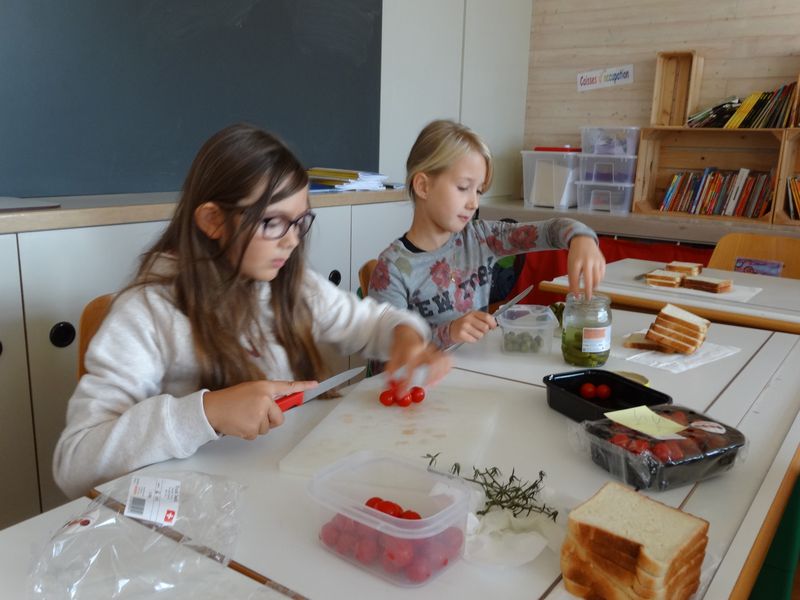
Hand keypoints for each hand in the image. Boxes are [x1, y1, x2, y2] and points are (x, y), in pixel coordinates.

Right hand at [202, 379, 317, 439]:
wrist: (212, 409)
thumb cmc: (229, 400)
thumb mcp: (250, 391)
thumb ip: (265, 397)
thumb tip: (277, 408)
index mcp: (264, 387)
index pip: (287, 386)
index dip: (303, 386)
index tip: (315, 385)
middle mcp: (264, 399)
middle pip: (279, 418)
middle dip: (269, 420)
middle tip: (253, 414)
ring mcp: (259, 414)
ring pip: (267, 428)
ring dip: (257, 426)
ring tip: (243, 417)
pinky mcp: (253, 427)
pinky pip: (257, 434)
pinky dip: (249, 432)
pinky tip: (240, 424)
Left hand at [384, 325, 451, 395]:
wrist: (407, 332)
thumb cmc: (401, 346)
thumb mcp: (392, 356)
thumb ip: (391, 370)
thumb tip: (389, 383)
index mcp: (411, 350)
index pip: (411, 367)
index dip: (407, 382)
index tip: (403, 392)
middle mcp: (424, 350)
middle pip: (433, 361)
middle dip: (431, 376)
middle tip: (426, 386)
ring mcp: (433, 350)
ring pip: (443, 360)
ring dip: (440, 373)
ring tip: (433, 384)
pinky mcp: (438, 352)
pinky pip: (447, 360)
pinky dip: (446, 369)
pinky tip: (441, 376)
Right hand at [448, 311, 496, 343]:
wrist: (451, 329)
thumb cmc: (465, 324)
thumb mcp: (474, 318)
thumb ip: (484, 319)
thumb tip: (494, 325)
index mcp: (473, 313)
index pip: (487, 316)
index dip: (492, 323)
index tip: (493, 327)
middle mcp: (468, 318)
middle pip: (485, 327)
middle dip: (485, 331)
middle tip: (480, 330)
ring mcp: (464, 326)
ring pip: (480, 335)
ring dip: (478, 336)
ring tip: (473, 334)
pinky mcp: (461, 334)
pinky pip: (474, 340)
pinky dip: (473, 340)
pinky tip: (469, 337)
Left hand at [567, 235, 605, 298]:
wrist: (583, 241)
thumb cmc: (575, 255)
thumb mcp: (570, 265)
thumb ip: (572, 278)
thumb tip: (574, 294)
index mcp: (576, 262)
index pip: (575, 278)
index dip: (576, 289)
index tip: (577, 297)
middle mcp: (587, 261)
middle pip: (589, 279)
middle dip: (588, 291)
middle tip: (587, 299)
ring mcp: (596, 260)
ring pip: (597, 278)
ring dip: (594, 286)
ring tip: (591, 289)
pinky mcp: (602, 261)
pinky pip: (602, 274)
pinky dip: (599, 280)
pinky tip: (595, 281)